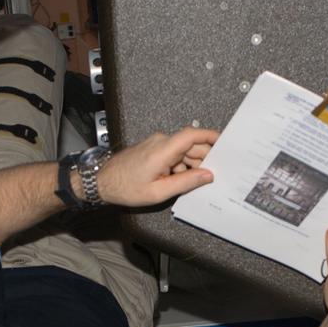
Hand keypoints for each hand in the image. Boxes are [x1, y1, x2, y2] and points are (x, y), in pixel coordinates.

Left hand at [96, 127, 218, 206]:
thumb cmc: (125, 188)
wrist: (101, 182)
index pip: (192, 134)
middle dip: (204, 158)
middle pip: (191, 145)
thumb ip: (185, 182)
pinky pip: (174, 155)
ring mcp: (156, 144)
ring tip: (196, 183)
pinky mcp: (154, 149)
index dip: (211, 136)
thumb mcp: (158, 191)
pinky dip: (181, 166)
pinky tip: (182, 181)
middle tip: (215, 174)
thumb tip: (208, 175)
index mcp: (163, 149)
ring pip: (183, 152)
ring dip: (192, 165)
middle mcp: (161, 142)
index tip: (225, 142)